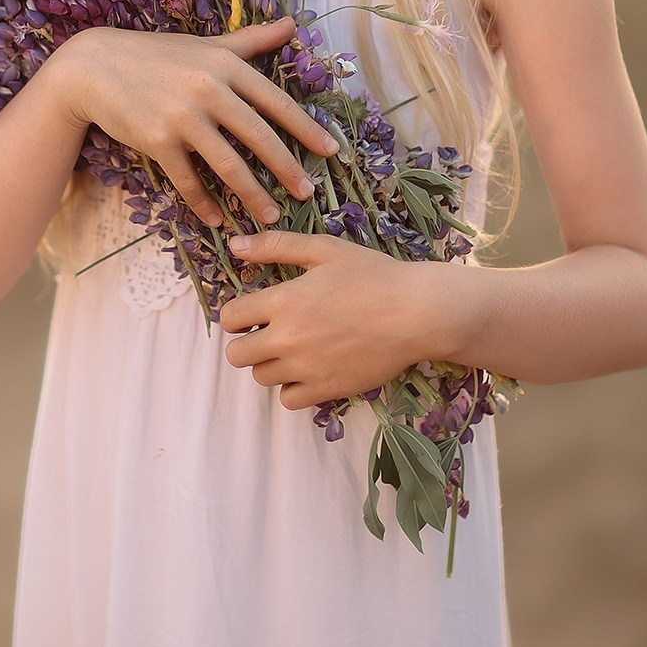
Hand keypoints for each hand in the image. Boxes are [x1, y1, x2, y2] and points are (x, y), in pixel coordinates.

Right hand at [53, 16, 338, 228]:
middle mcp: (208, 90)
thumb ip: (252, 40)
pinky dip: (204, 204)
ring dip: (253, 195)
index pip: (277, 103)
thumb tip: (295, 23)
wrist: (95, 67)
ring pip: (228, 165)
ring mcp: (182, 117)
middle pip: (259, 138)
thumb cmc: (157, 54)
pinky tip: (218, 220)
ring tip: (271, 216)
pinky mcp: (157, 141)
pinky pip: (188, 180)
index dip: (307, 130)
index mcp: (226, 66)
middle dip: (287, 170)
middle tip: (307, 194)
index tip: (330, 153)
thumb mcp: (207, 44)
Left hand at [219, 229, 458, 406]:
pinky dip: (293, 387)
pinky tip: (308, 369)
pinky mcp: (327, 390)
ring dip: (269, 364)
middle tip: (268, 332)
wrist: (417, 313)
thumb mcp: (325, 249)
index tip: (251, 312)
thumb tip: (235, 246)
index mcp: (283, 301)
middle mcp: (288, 338)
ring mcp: (307, 368)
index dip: (236, 314)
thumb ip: (276, 246)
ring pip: (261, 378)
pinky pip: (289, 400)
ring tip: (293, 348)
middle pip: (237, 355)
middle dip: (246, 342)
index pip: (229, 318)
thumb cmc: (373, 275)